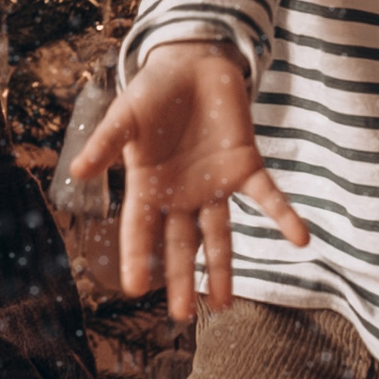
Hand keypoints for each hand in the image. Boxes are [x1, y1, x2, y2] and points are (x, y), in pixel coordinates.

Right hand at [68, 39, 308, 321]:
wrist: (192, 63)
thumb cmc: (152, 91)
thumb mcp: (124, 116)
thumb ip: (105, 144)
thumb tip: (77, 172)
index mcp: (148, 185)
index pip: (141, 229)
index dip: (137, 258)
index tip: (134, 289)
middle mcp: (182, 195)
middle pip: (181, 245)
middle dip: (181, 280)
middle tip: (181, 316)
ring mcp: (215, 184)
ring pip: (220, 236)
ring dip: (223, 269)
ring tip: (223, 305)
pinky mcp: (245, 166)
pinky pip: (267, 197)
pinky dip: (284, 217)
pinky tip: (301, 239)